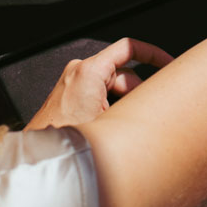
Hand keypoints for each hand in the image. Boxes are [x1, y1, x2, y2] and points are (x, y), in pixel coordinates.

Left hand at [25, 37, 172, 129]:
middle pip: (123, 72)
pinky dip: (110, 105)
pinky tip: (114, 124)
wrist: (38, 159)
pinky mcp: (69, 95)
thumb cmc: (66, 142)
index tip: (168, 62)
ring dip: (123, 101)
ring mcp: (73, 82)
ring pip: (112, 85)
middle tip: (151, 106)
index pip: (129, 47)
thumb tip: (156, 100)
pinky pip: (98, 93)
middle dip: (138, 90)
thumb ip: (135, 102)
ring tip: (128, 121)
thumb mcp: (110, 121)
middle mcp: (79, 71)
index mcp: (89, 70)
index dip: (153, 53)